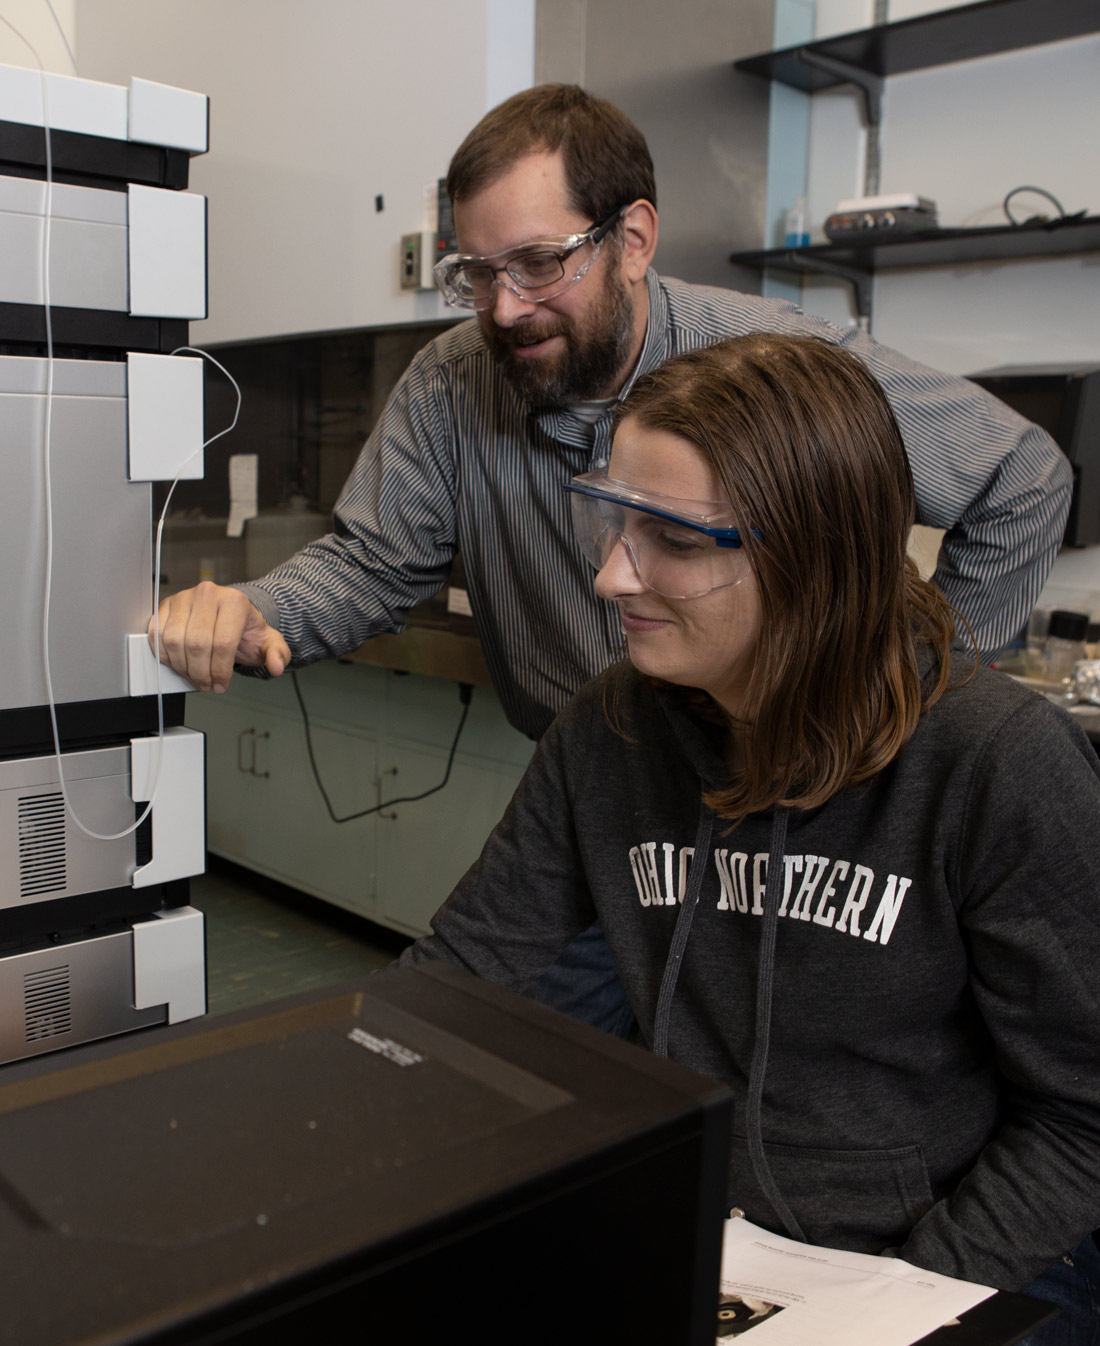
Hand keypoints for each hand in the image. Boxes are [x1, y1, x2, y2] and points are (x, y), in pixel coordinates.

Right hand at [148, 582, 290, 692]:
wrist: (228, 614)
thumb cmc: (245, 630)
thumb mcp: (268, 642)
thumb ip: (277, 654)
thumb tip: (276, 666)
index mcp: (234, 601)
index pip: (222, 643)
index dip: (220, 671)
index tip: (222, 685)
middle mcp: (207, 594)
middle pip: (196, 644)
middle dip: (201, 672)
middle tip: (207, 685)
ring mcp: (183, 598)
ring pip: (173, 641)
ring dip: (182, 667)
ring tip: (195, 676)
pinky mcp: (165, 606)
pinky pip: (156, 636)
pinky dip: (165, 656)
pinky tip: (179, 664)